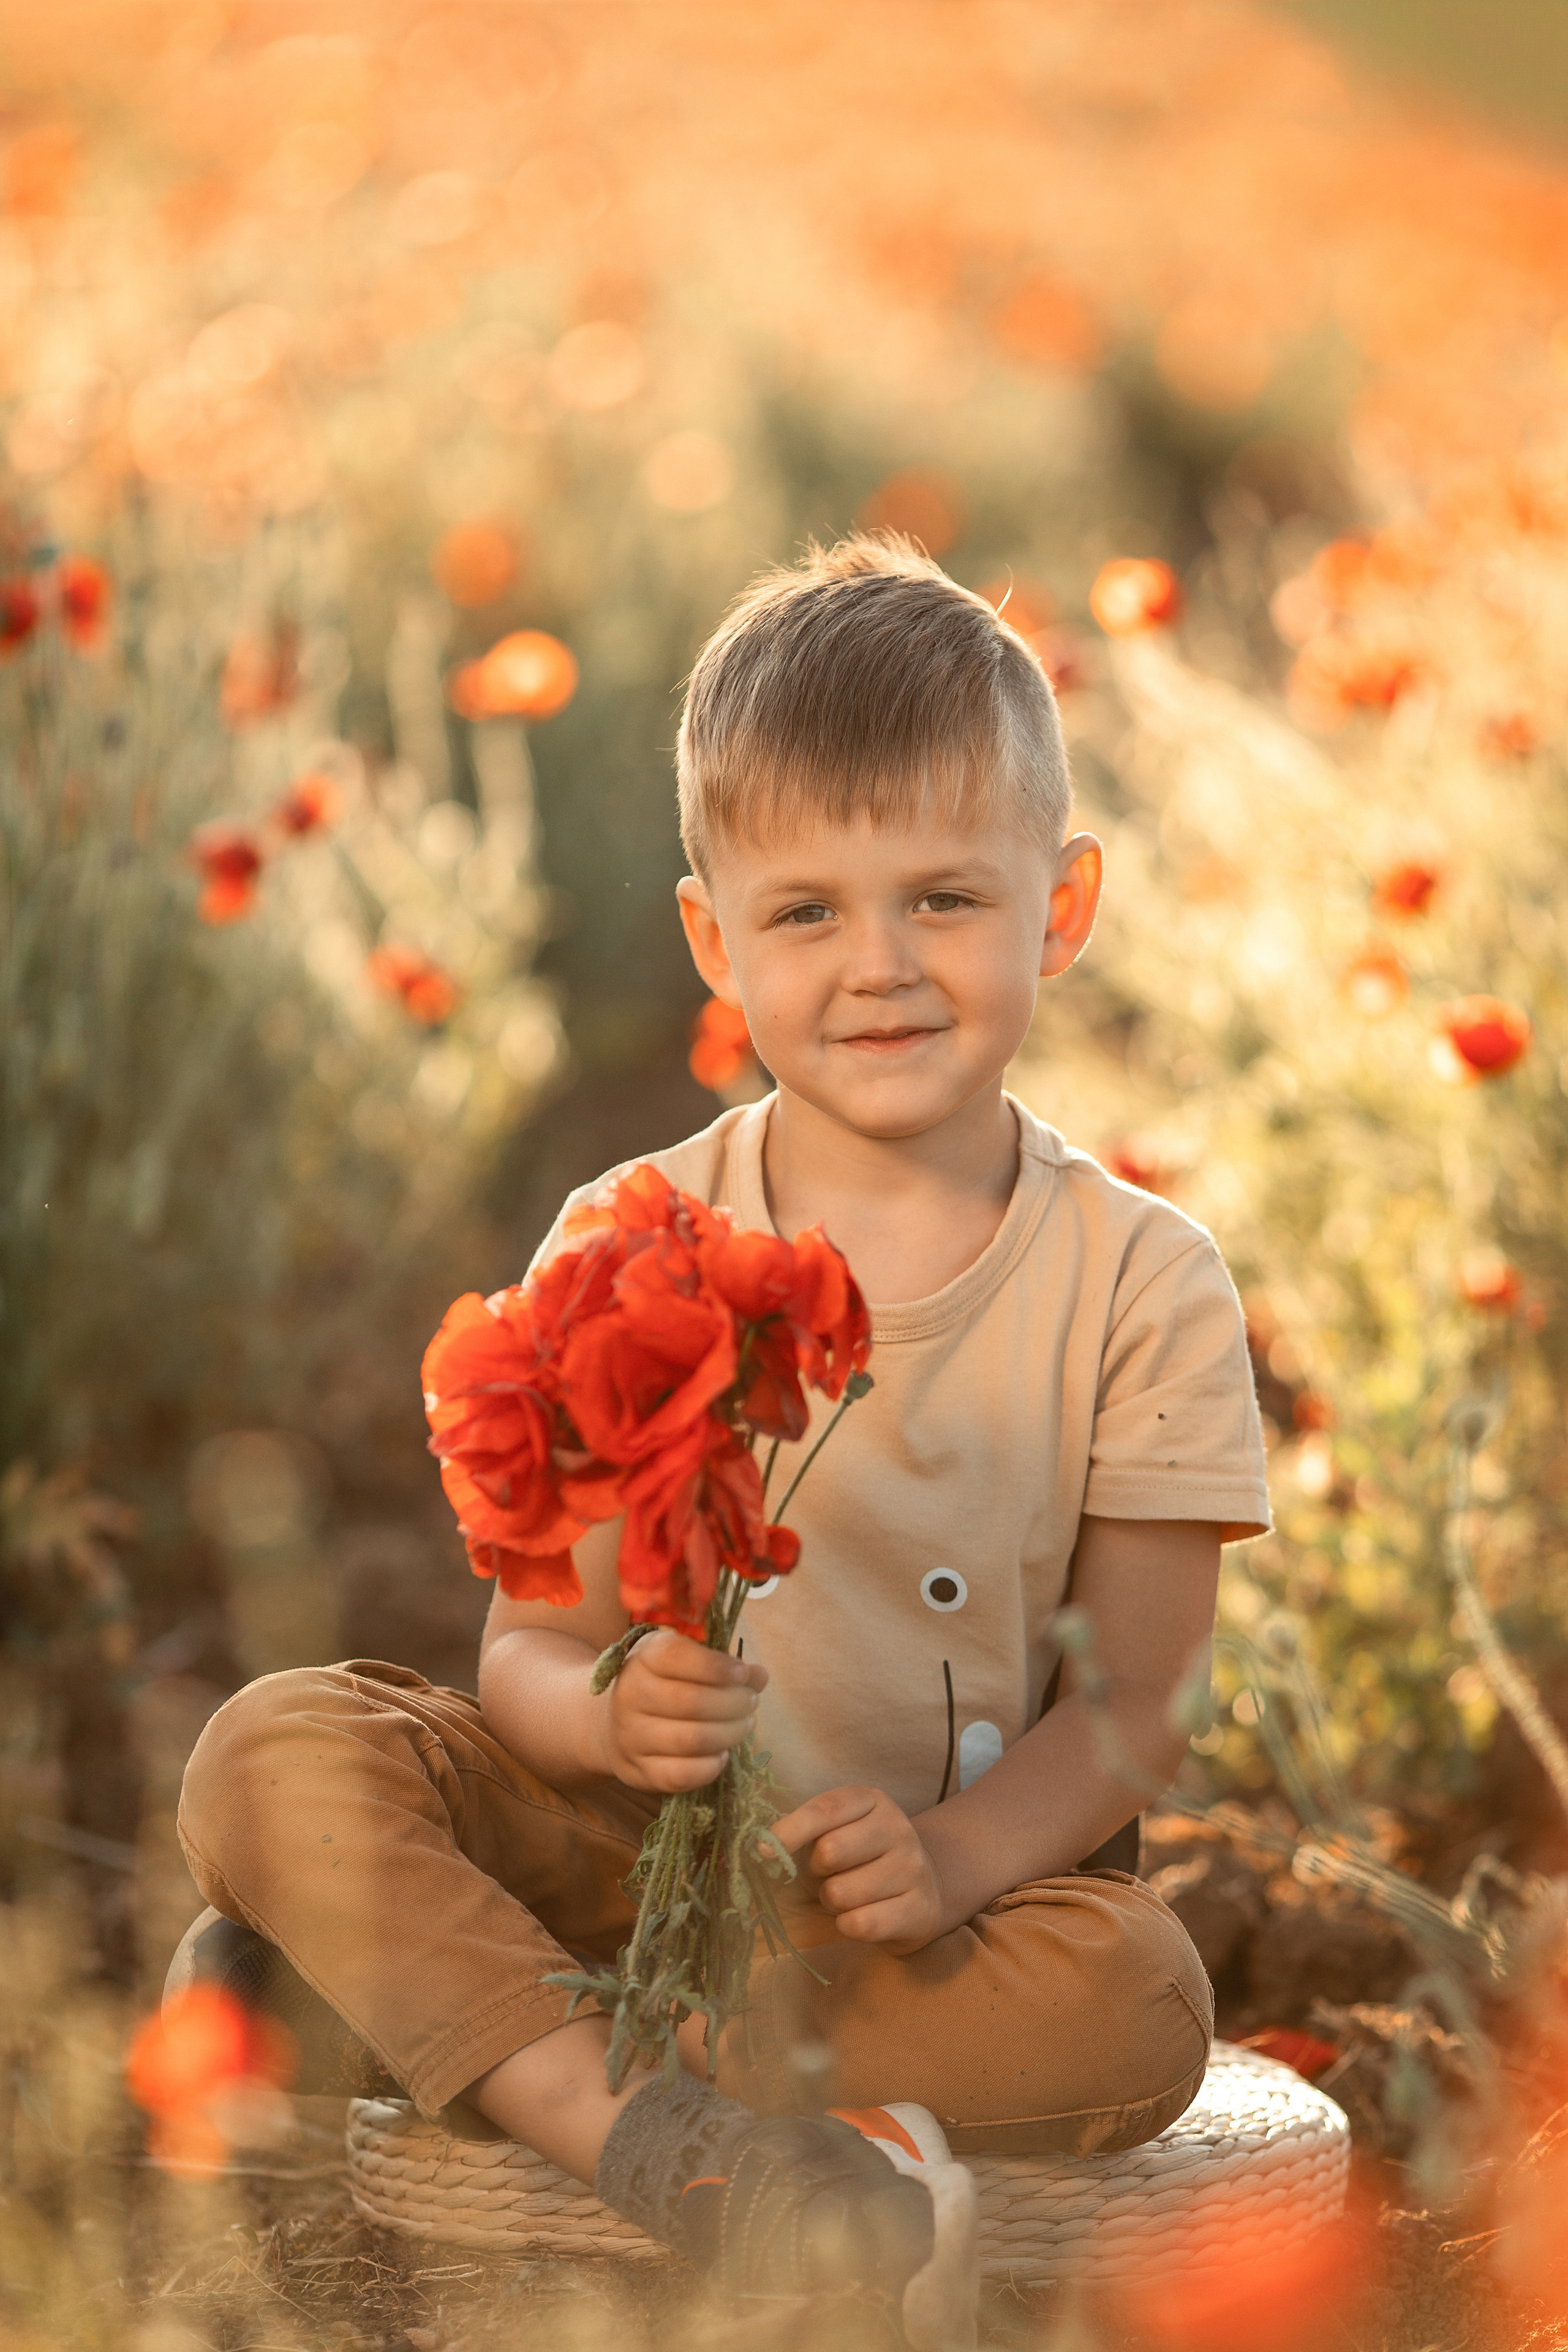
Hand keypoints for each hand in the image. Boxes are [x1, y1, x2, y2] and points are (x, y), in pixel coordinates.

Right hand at [600, 1630, 767, 1794]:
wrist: (614, 1722)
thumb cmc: (663, 1684)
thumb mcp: (685, 1659)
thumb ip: (721, 1664)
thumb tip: (759, 1677)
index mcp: (644, 1658)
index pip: (676, 1657)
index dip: (717, 1666)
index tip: (743, 1673)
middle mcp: (630, 1695)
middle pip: (693, 1701)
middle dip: (735, 1702)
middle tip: (751, 1702)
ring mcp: (631, 1736)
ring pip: (692, 1739)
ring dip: (730, 1733)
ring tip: (744, 1724)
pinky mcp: (638, 1771)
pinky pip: (680, 1775)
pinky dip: (711, 1767)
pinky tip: (722, 1755)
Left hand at [768, 1785, 945, 1953]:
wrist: (921, 1888)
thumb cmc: (861, 1859)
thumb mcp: (836, 1832)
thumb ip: (803, 1831)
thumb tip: (762, 1847)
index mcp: (873, 1801)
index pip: (826, 1809)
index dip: (790, 1830)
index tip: (762, 1849)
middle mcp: (898, 1829)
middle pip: (830, 1852)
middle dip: (816, 1872)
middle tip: (827, 1876)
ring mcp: (914, 1868)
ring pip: (842, 1893)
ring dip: (832, 1902)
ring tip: (848, 1895)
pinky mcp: (921, 1908)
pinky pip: (862, 1924)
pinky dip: (847, 1926)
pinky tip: (859, 1917)